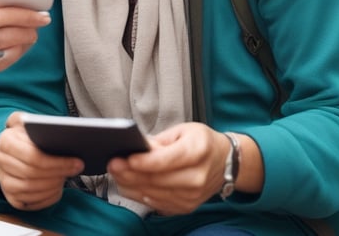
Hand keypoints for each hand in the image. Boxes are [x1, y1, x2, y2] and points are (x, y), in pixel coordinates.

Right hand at [0, 112, 83, 210]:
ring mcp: (4, 182)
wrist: (13, 149)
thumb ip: (36, 121)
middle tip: (77, 169)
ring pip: (31, 189)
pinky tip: (58, 188)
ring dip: (53, 185)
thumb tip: (56, 130)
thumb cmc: (26, 135)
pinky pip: (30, 203)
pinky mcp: (11, 197)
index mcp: (6, 141)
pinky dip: (47, 197)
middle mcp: (1, 162)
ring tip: (68, 176)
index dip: (57, 162)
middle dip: (59, 172)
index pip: (32, 156)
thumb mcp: (28, 121)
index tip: (77, 161)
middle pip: (33, 174)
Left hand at [107, 122, 228, 215]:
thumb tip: (137, 148)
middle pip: (156, 179)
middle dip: (130, 173)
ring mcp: (192, 196)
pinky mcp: (186, 207)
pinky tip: (128, 185)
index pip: (166, 160)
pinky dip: (139, 194)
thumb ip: (159, 141)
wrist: (225, 162)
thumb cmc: (201, 142)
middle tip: (113, 164)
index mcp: (197, 151)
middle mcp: (197, 177)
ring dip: (130, 185)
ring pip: (153, 193)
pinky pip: (157, 203)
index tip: (125, 158)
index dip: (144, 162)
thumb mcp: (182, 131)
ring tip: (116, 174)